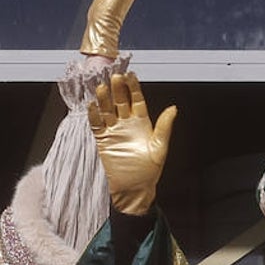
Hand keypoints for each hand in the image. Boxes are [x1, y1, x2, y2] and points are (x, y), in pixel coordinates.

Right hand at [88, 72, 176, 215]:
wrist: (134, 188)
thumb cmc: (150, 170)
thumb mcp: (160, 148)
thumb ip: (164, 127)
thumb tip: (173, 108)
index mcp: (142, 122)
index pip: (137, 100)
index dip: (133, 88)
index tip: (130, 75)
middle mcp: (127, 124)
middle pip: (120, 102)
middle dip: (118, 90)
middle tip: (115, 77)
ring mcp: (114, 131)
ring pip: (107, 110)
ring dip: (104, 100)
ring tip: (102, 88)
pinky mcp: (103, 140)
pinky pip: (96, 125)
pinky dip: (93, 116)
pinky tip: (92, 106)